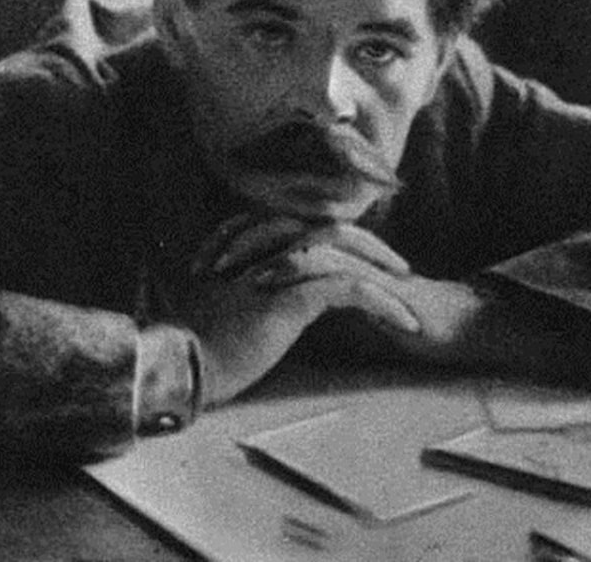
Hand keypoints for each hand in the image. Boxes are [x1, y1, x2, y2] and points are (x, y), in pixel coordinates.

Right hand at [153, 214, 423, 405]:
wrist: (182, 366)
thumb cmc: (197, 343)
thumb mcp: (221, 304)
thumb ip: (241, 287)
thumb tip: (263, 296)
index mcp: (245, 242)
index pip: (302, 224)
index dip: (336, 236)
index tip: (364, 255)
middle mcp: (262, 246)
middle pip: (327, 225)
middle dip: (367, 242)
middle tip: (397, 265)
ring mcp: (276, 267)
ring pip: (343, 249)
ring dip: (380, 267)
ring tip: (408, 288)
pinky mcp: (290, 297)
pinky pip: (350, 289)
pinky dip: (382, 300)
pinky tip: (404, 321)